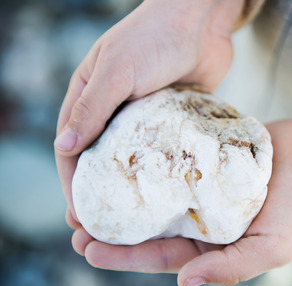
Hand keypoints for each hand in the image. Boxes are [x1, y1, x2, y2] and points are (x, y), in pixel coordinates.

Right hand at [55, 0, 243, 219]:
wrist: (201, 22)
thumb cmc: (155, 37)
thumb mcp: (118, 69)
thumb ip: (92, 106)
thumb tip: (64, 146)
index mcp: (90, 99)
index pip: (73, 150)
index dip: (74, 185)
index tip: (80, 216)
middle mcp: (114, 112)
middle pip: (102, 163)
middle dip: (102, 197)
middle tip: (105, 231)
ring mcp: (145, 119)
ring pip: (134, 164)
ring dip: (132, 193)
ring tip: (137, 224)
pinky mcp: (172, 123)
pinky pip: (163, 154)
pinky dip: (161, 175)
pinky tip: (167, 198)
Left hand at [70, 115, 291, 285]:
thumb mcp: (271, 248)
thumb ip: (230, 268)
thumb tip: (183, 282)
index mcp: (209, 242)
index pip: (158, 253)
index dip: (123, 255)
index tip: (87, 249)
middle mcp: (198, 215)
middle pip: (147, 224)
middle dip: (111, 227)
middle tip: (73, 223)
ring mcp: (198, 184)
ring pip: (152, 190)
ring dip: (122, 192)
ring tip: (87, 188)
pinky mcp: (203, 155)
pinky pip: (170, 157)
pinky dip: (147, 157)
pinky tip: (123, 151)